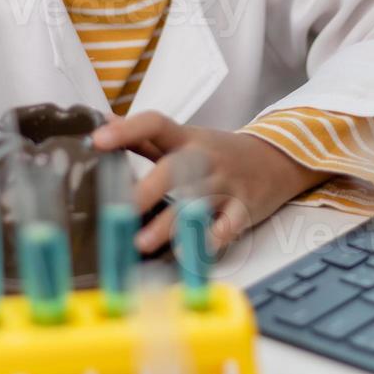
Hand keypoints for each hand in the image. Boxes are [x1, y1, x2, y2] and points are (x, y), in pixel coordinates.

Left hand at [90, 112, 329, 253]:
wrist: (277, 160)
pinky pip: (229, 226)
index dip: (126, 130)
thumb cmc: (219, 153)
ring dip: (170, 224)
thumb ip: (145, 135)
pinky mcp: (244, 209)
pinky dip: (212, 240)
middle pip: (175, 169)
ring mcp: (226, 184)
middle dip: (148, 189)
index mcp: (186, 139)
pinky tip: (191, 252)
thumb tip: (102, 121)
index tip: (96, 140)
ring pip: (197, 203)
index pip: (155, 124)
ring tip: (142, 243)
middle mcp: (205, 159)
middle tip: (118, 209)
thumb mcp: (186, 138)